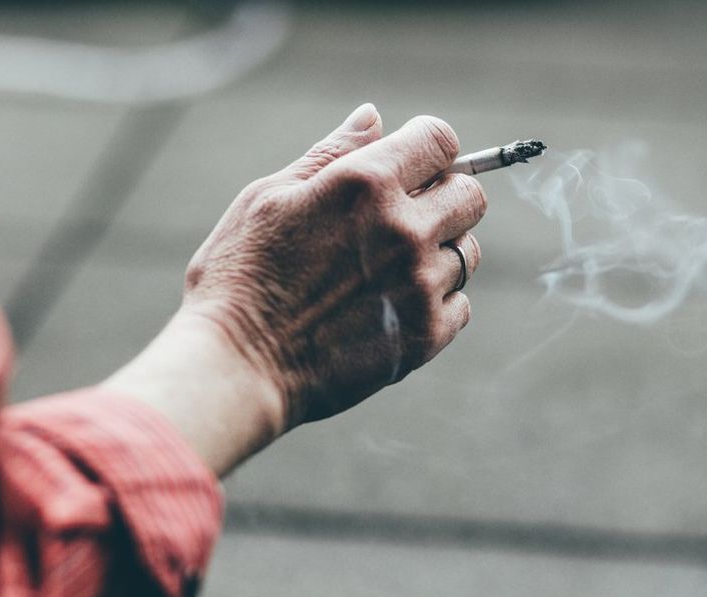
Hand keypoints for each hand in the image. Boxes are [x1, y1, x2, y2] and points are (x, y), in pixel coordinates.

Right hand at [104, 105, 484, 476]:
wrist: (236, 367)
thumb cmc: (239, 279)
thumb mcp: (268, 198)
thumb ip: (329, 155)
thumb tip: (374, 118)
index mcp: (366, 184)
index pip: (441, 140)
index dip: (426, 150)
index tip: (410, 168)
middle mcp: (405, 229)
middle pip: (471, 195)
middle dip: (442, 199)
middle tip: (399, 222)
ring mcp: (420, 285)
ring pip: (468, 252)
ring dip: (439, 254)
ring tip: (386, 272)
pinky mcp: (425, 335)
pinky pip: (461, 305)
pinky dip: (436, 304)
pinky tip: (390, 308)